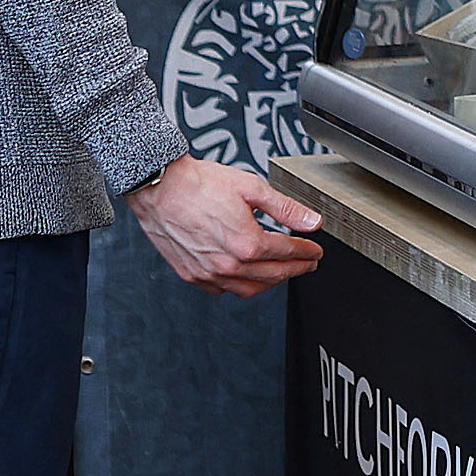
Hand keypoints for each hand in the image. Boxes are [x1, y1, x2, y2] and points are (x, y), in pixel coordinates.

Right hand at [131, 155, 325, 297]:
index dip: (307, 252)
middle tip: (307, 262)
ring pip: (249, 289)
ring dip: (271, 282)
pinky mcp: (192, 275)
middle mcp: (228, 264)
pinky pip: (223, 290)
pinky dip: (241, 285)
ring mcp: (208, 273)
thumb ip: (286, 208)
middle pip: (273, 274)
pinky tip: (247, 276)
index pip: (288, 253)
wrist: (160, 188)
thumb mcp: (252, 188)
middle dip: (296, 269)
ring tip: (283, 271)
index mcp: (247, 243)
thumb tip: (312, 222)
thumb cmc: (200, 185)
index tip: (315, 251)